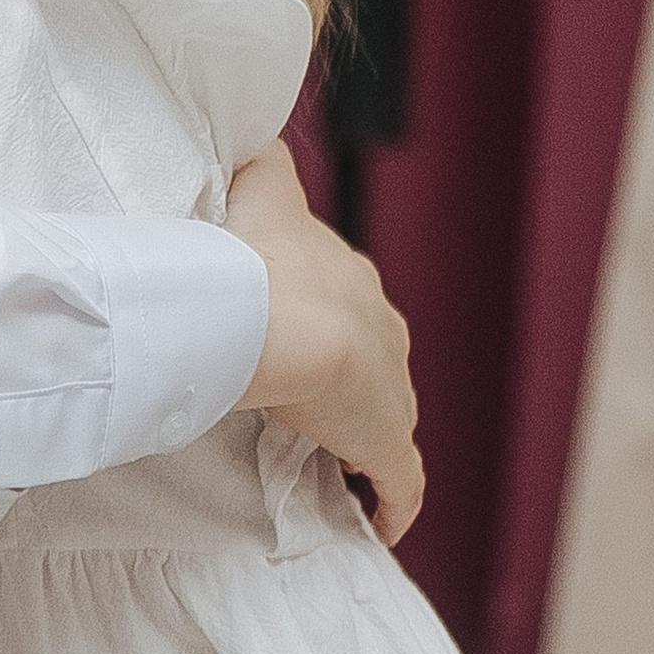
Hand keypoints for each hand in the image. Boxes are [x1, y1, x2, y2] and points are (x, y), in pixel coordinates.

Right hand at [224, 142, 422, 543]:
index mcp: (350, 283)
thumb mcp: (258, 192)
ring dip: (367, 441)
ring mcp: (389, 390)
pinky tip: (380, 525)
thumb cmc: (255, 260)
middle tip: (310, 413)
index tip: (303, 351)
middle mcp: (381, 332)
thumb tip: (252, 129)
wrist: (279, 318)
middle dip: (353, 384)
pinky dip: (394, 503)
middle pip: (377, 361)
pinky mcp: (386, 443)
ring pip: (388, 417)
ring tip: (336, 469)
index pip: (349, 307)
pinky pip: (401, 484)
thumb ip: (257, 161)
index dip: (328, 329)